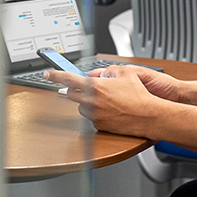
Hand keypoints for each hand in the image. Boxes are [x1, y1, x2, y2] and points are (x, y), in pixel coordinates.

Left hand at [43, 66, 169, 137]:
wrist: (148, 115)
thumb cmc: (138, 94)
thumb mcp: (125, 72)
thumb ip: (108, 70)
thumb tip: (100, 74)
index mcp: (95, 86)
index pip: (69, 79)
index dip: (55, 75)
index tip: (47, 73)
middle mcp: (91, 102)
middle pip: (72, 95)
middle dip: (76, 90)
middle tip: (86, 87)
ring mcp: (94, 115)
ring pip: (82, 107)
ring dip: (88, 102)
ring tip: (107, 99)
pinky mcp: (99, 126)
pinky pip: (92, 117)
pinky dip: (97, 112)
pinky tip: (111, 109)